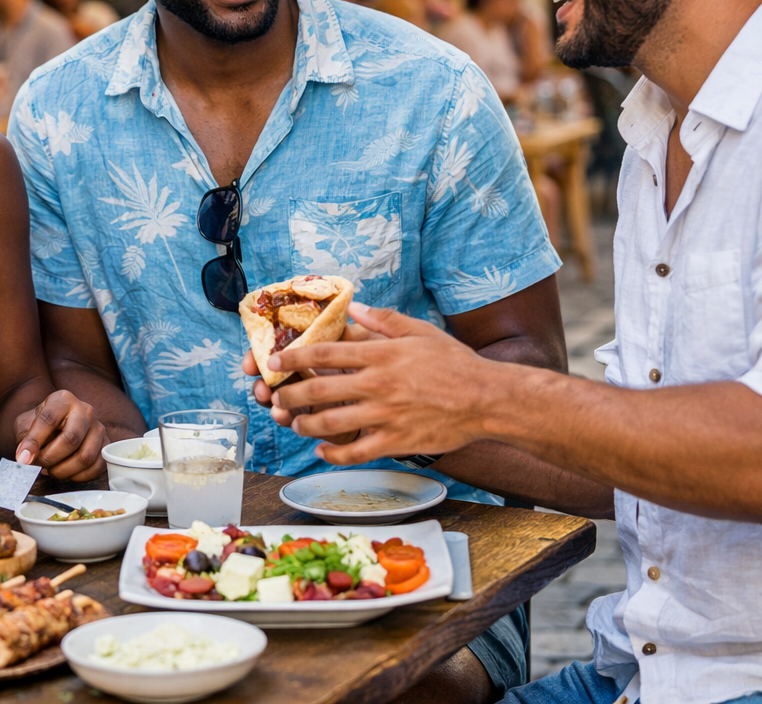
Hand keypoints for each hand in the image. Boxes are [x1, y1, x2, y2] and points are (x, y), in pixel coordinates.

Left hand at [14, 390, 106, 480]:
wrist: (59, 426)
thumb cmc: (41, 426)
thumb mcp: (26, 425)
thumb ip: (25, 439)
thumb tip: (25, 459)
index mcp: (63, 400)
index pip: (48, 419)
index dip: (34, 441)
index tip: (23, 458)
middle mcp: (85, 411)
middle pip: (71, 439)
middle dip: (50, 458)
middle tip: (38, 466)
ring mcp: (98, 428)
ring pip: (85, 457)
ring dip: (63, 471)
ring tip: (50, 470)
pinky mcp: (106, 445)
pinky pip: (96, 467)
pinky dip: (78, 476)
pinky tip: (66, 472)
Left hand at [266, 303, 493, 465]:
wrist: (487, 399)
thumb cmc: (454, 363)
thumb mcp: (420, 331)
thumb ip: (383, 320)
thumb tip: (353, 308)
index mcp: (381, 354)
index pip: (325, 353)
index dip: (293, 356)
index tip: (274, 360)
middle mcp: (378, 384)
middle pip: (318, 390)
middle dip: (289, 393)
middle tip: (275, 395)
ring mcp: (385, 415)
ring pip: (330, 423)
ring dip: (304, 424)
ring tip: (294, 423)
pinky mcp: (395, 441)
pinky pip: (354, 452)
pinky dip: (333, 453)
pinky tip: (322, 450)